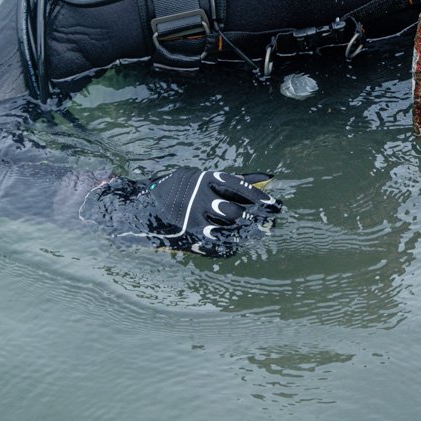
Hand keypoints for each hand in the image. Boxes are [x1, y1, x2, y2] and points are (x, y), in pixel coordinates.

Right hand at [80, 167, 282, 256]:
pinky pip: (218, 244)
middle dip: (258, 217)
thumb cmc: (179, 189)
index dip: (260, 198)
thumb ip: (233, 179)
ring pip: (230, 228)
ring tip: (262, 232)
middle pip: (238, 211)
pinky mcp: (191, 237)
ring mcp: (196, 220)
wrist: (143, 208)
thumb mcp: (202, 177)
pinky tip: (241, 243)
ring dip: (249, 232)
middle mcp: (202, 199)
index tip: (276, 204)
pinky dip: (232, 244)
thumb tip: (267, 176)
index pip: (241, 188)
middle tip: (273, 220)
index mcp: (206, 180)